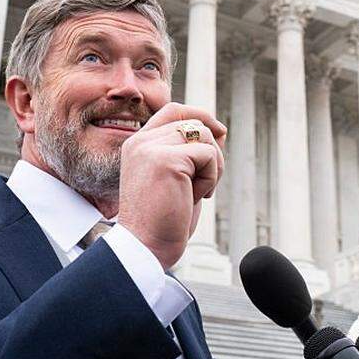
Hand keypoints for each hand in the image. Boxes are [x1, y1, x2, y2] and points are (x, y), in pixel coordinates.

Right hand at [117, 102, 226, 267]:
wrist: (146, 248)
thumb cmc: (164, 220)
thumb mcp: (177, 179)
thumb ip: (189, 152)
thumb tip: (219, 128)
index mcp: (139, 145)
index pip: (173, 110)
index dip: (200, 114)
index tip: (220, 130)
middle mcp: (141, 142)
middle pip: (195, 123)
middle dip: (212, 152)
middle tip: (205, 183)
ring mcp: (151, 149)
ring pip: (204, 136)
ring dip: (213, 167)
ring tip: (198, 192)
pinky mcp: (166, 161)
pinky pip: (208, 155)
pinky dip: (212, 178)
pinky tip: (197, 197)